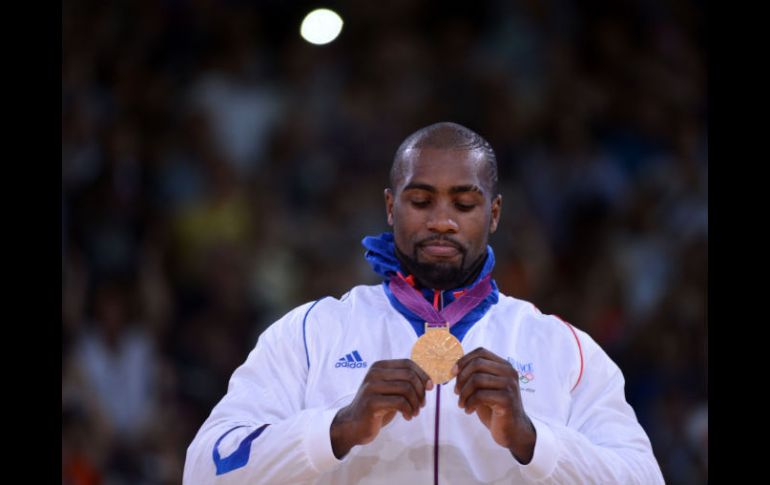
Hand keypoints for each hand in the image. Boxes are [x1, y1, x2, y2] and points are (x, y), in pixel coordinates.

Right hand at [330, 359, 432, 458]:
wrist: (354, 425)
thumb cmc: (377, 407)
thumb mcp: (391, 390)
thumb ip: (405, 382)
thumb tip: (429, 380)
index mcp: (380, 366)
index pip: (408, 363)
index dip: (422, 374)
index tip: (430, 387)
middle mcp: (374, 373)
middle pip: (409, 375)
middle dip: (420, 391)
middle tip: (421, 405)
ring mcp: (372, 387)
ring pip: (406, 389)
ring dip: (415, 403)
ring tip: (414, 412)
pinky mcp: (372, 402)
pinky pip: (400, 402)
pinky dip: (409, 410)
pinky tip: (407, 417)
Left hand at [452, 347, 535, 463]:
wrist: (512, 430)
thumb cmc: (495, 408)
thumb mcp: (483, 388)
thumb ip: (473, 376)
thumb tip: (454, 368)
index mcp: (504, 366)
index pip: (481, 352)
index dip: (463, 360)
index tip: (452, 373)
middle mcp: (509, 372)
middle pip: (477, 364)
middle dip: (461, 378)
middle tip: (456, 392)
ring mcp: (509, 385)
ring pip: (477, 379)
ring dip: (463, 393)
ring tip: (461, 404)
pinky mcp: (507, 400)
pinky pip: (480, 396)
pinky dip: (469, 403)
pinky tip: (468, 410)